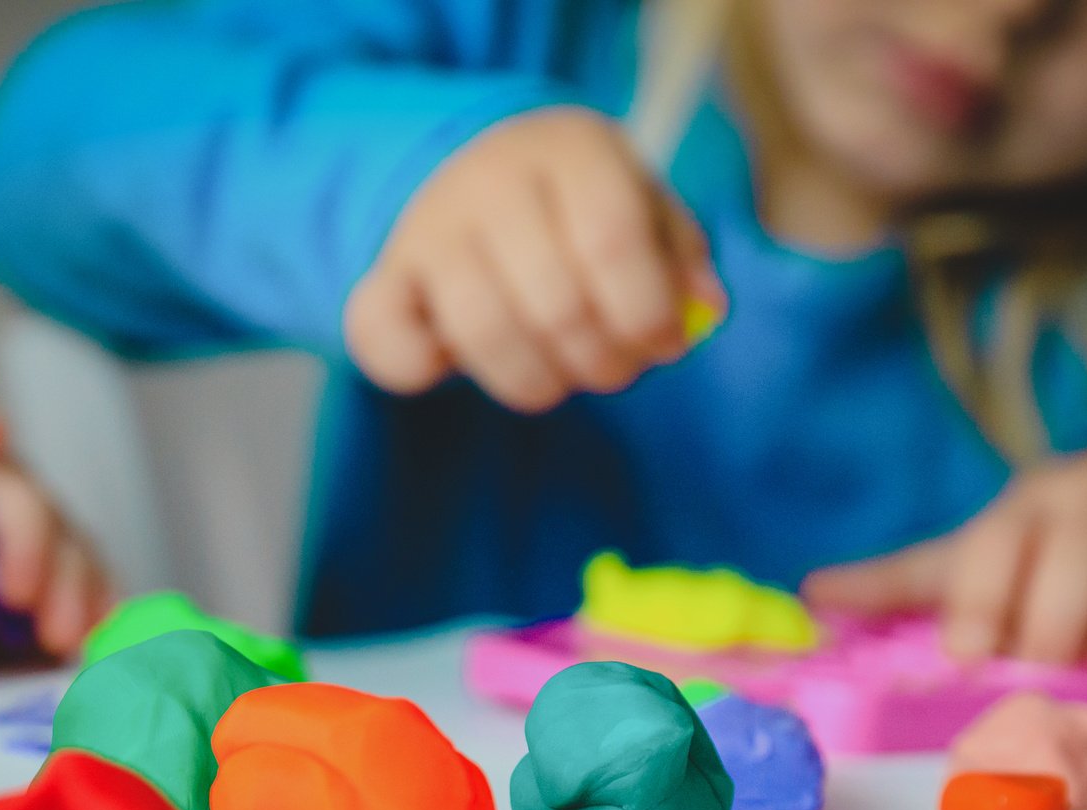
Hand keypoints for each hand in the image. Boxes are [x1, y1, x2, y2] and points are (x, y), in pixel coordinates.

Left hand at [0, 394, 109, 665]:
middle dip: (28, 543)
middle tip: (18, 597)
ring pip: (66, 537)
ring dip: (69, 587)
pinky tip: (93, 633)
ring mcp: (31, 519)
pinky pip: (94, 575)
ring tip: (58, 637)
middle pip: (18, 493)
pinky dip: (96, 604)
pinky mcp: (66, 562)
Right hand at [344, 105, 725, 414]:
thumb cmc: (580, 206)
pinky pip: (390, 347)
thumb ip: (679, 256)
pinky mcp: (384, 281)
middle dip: (599, 360)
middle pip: (554, 301)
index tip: (664, 344)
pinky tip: (460, 357)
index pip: (612, 240)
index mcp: (569, 150)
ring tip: (559, 376)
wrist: (478, 172)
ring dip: (535, 382)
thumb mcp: (643, 206)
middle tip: (614, 368)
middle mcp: (490, 181)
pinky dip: (426, 370)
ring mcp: (427, 231)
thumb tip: (702, 308)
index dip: (645, 312)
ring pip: (482, 333)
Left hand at [803, 444, 1086, 677]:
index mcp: (1026, 509)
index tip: (967, 661)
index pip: (996, 553)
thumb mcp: (977, 553)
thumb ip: (900, 583)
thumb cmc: (1050, 545)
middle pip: (1070, 582)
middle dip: (1052, 641)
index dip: (981, 610)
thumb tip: (812, 597)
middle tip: (1037, 686)